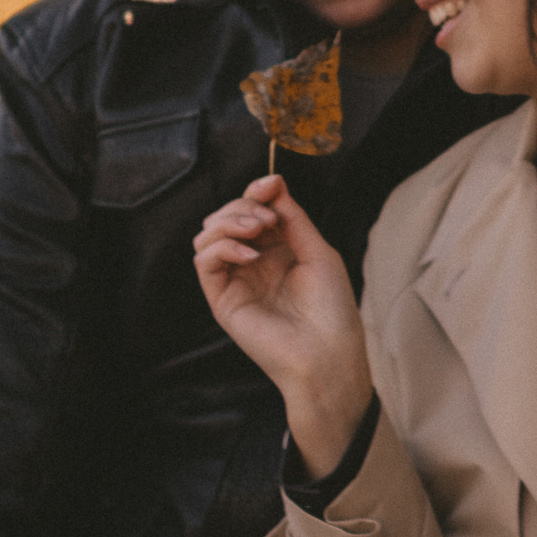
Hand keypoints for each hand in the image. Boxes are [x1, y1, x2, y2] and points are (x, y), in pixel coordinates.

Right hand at [194, 175, 370, 472]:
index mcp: (278, 250)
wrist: (328, 355)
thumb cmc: (331, 310)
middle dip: (243, 205)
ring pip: (208, 235)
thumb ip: (292, 217)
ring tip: (257, 230)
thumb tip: (272, 181)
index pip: (253, 210)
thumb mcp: (317, 251)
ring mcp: (236, 280)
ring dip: (229, 221)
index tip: (271, 184)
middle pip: (227, 217)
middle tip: (267, 216)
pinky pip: (204, 261)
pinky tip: (250, 255)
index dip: (256, 192)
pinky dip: (223, 247)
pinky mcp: (222, 299)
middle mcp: (253, 263)